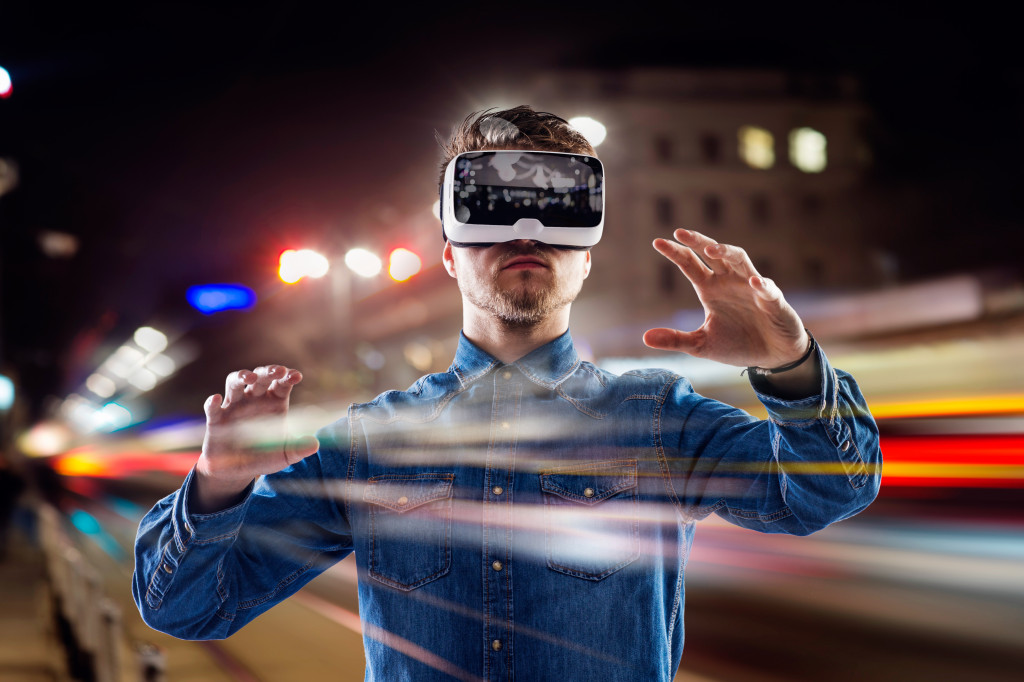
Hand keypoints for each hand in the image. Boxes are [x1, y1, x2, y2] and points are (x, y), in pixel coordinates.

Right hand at [193, 365, 318, 510]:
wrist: (237, 471)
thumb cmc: (264, 456)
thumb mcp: (285, 455)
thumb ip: (299, 449)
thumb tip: (315, 445)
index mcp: (274, 402)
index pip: (282, 384)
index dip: (288, 377)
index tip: (296, 376)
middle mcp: (254, 399)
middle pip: (260, 377)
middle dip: (267, 371)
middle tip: (277, 371)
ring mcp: (234, 406)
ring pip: (234, 383)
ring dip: (240, 377)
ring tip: (249, 378)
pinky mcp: (216, 420)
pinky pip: (212, 408)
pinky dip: (212, 403)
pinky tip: (216, 399)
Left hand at [643, 229, 808, 367]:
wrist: (772, 356)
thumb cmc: (737, 344)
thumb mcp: (701, 345)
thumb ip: (675, 339)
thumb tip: (645, 338)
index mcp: (710, 289)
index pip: (690, 264)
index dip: (676, 252)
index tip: (657, 242)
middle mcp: (729, 281)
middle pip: (713, 253)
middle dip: (697, 241)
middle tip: (680, 232)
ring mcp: (752, 287)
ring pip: (739, 259)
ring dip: (726, 252)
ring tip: (710, 249)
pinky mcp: (773, 300)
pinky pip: (768, 289)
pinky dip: (762, 285)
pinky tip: (755, 283)